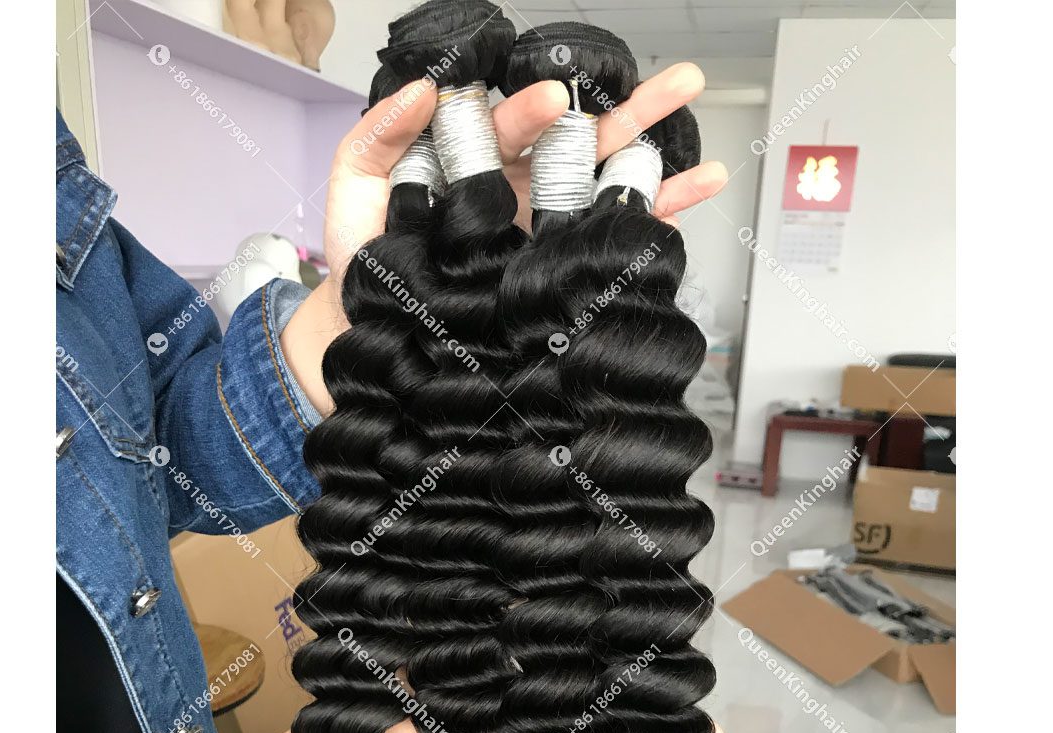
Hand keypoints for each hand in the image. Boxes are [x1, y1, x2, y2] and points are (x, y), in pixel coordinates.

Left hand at [320, 62, 726, 279]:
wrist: (374, 330)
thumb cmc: (365, 262)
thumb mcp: (353, 190)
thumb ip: (379, 137)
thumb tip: (424, 89)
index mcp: (478, 163)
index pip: (516, 124)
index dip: (536, 109)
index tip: (553, 98)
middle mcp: (519, 190)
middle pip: (582, 140)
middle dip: (631, 109)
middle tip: (679, 81)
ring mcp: (543, 229)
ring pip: (608, 183)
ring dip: (655, 156)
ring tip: (699, 127)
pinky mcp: (556, 268)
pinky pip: (612, 239)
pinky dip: (656, 217)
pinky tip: (695, 194)